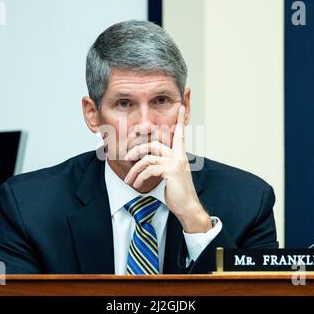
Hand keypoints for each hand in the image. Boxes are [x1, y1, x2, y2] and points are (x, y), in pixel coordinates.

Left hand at [124, 106, 211, 232]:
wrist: (187, 207)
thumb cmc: (178, 193)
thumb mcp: (170, 176)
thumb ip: (162, 165)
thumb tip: (149, 161)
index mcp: (179, 155)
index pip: (180, 134)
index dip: (180, 120)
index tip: (181, 106)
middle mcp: (179, 156)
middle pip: (154, 143)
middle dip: (136, 150)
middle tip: (126, 158)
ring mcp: (175, 163)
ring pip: (148, 157)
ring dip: (135, 169)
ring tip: (129, 179)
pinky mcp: (171, 171)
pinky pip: (149, 168)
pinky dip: (140, 177)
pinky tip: (137, 184)